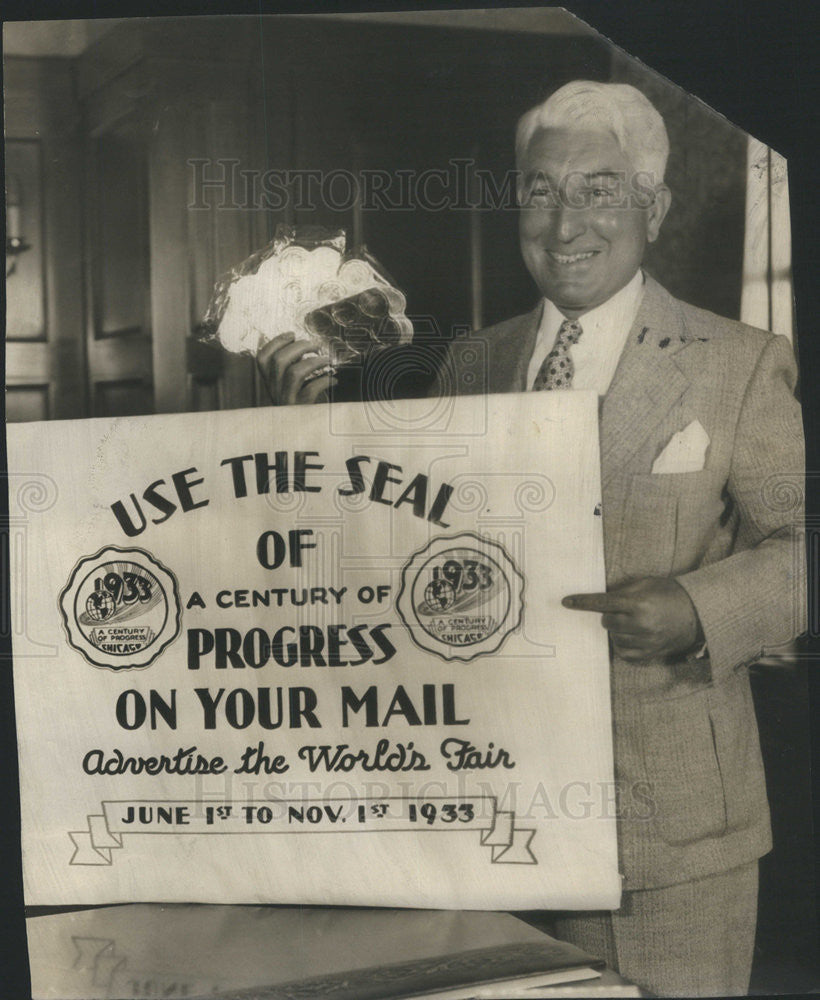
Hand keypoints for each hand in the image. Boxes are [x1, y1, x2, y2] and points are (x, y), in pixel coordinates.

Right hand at [257, 332, 336, 405]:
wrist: (302, 438)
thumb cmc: (299, 406)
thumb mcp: (288, 388)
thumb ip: (290, 368)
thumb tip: (303, 346)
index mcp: (269, 382)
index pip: (262, 358)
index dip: (276, 342)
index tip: (292, 335)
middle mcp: (274, 391)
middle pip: (279, 360)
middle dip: (299, 347)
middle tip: (316, 345)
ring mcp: (287, 400)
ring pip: (294, 373)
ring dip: (314, 361)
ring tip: (327, 360)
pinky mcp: (301, 409)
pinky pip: (311, 390)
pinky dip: (325, 381)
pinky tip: (334, 379)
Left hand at [562, 577, 703, 660]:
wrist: (698, 613)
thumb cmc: (670, 594)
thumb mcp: (647, 583)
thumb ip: (622, 590)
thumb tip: (600, 597)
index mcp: (638, 603)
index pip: (602, 603)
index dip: (582, 602)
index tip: (566, 602)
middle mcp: (640, 624)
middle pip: (606, 622)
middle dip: (609, 616)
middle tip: (623, 611)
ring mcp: (646, 641)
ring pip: (614, 638)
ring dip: (617, 630)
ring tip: (633, 623)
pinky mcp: (650, 654)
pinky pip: (624, 653)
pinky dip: (623, 645)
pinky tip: (632, 636)